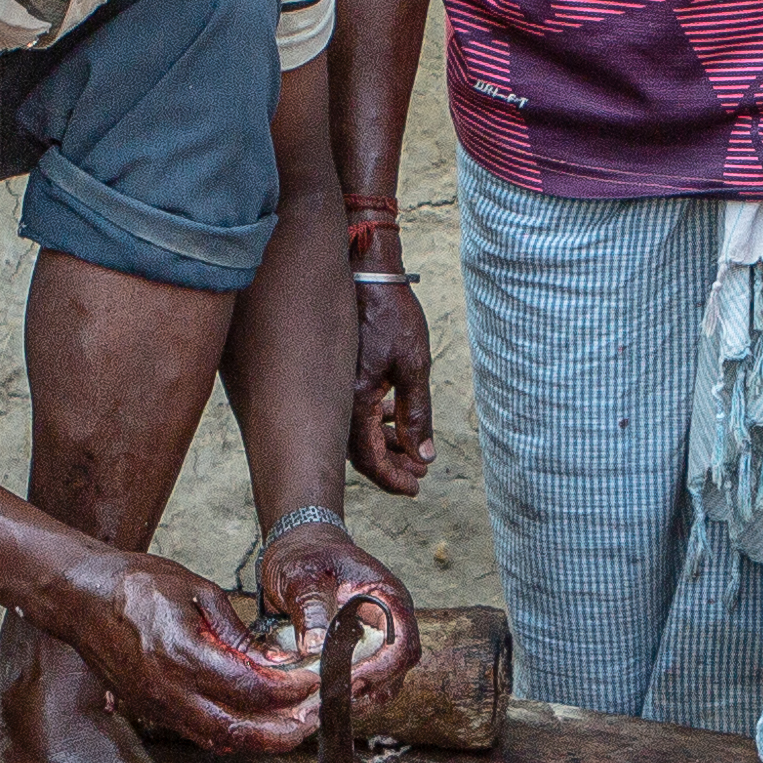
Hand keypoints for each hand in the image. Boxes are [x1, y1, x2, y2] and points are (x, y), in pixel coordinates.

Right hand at [45, 549, 321, 755]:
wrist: (80, 597)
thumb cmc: (136, 584)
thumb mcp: (196, 590)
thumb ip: (235, 632)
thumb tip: (274, 659)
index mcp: (183, 654)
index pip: (251, 688)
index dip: (289, 690)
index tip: (314, 681)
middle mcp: (169, 690)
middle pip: (238, 730)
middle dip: (282, 731)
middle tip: (314, 720)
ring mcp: (157, 706)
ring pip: (219, 740)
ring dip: (260, 740)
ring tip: (294, 728)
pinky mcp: (151, 711)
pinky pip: (199, 733)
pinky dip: (233, 735)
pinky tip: (257, 724)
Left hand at [253, 515, 422, 701]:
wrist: (299, 549)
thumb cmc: (306, 555)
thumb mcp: (302, 575)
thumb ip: (310, 607)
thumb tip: (315, 647)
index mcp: (388, 599)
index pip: (401, 644)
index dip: (381, 670)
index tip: (349, 683)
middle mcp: (390, 623)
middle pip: (397, 671)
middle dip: (366, 692)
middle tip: (327, 704)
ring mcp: (376, 640)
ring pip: (382, 684)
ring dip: (356, 700)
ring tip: (319, 708)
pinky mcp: (359, 653)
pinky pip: (363, 683)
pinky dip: (345, 696)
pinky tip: (318, 701)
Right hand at [349, 272, 436, 494]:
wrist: (367, 273)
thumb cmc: (392, 314)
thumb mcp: (414, 366)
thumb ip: (417, 414)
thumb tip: (425, 456)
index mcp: (355, 400)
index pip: (369, 458)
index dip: (392, 479)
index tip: (415, 489)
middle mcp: (339, 398)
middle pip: (360, 452)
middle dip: (391, 466)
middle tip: (419, 475)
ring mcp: (337, 387)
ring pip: (358, 432)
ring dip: (386, 445)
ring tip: (414, 451)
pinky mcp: (342, 374)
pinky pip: (355, 411)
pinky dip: (377, 422)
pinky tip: (396, 418)